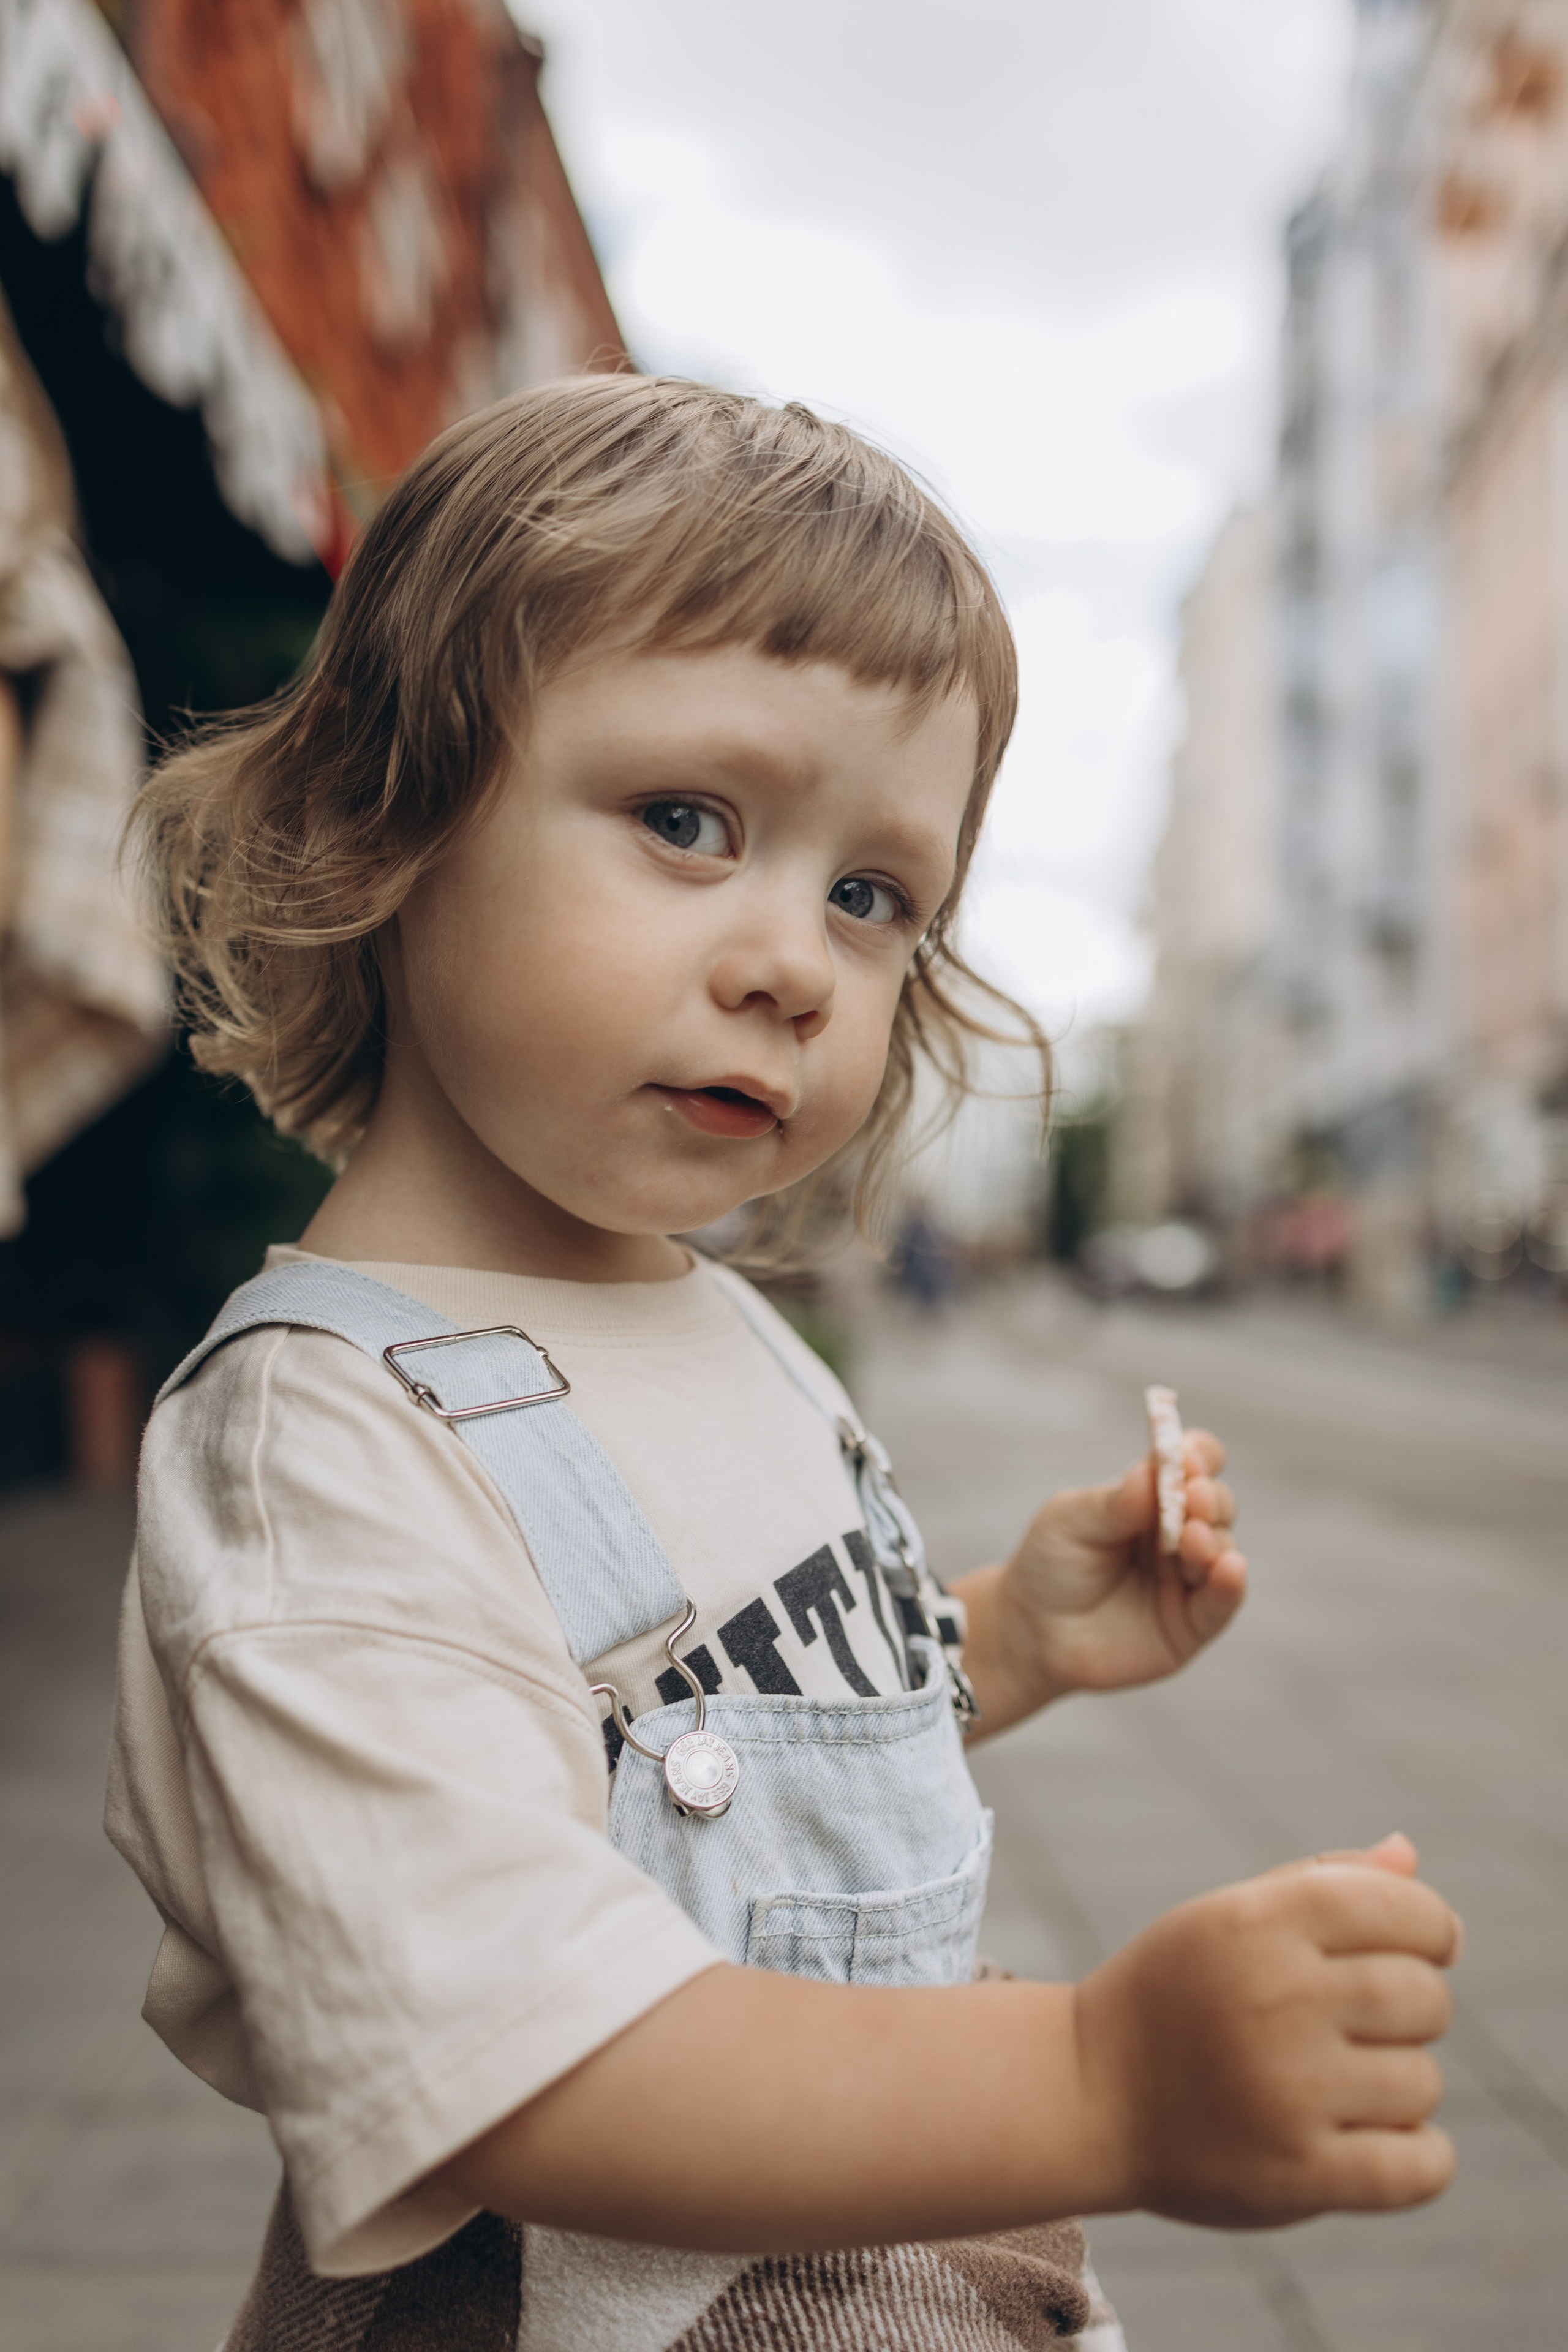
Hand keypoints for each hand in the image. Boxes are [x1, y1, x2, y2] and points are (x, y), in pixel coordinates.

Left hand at [956, 1429, 1246, 1727]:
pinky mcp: (1191, 1625)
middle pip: (1215, 1504)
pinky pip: (1222, 1603)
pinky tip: (1231, 1569)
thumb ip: (1114, 1503)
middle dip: (1208, 1498)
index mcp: (1152, 1497)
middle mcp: (1179, 1534)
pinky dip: (1231, 1585)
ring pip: (1221, 1550)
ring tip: (1192, 1537)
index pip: (1192, 1465)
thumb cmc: (1051, 1564)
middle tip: (1193, 1496)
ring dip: (1213, 1539)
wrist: (1032, 1631)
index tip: (1189, 1454)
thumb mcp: (1071, 1522)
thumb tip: (1151, 1470)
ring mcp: (1188, 1579)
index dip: (1198, 1455)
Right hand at [1075, 1833, 1459, 2226]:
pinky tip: (1377, 2140)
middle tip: (1363, 2022)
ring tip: (1342, 2082)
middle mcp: (1275, 1998)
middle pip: (1425, 1999)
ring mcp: (1286, 2091)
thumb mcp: (1230, 1916)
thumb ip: (1323, 1881)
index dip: (1432, 1928)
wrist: (1085, 2094)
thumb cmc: (1175, 1995)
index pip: (1408, 1909)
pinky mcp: (1297, 2175)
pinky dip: (1420, 2158)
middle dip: (1415, 2009)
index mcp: (1257, 1921)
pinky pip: (1421, 2168)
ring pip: (1424, 2084)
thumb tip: (1409, 1855)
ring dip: (1402, 2087)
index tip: (1415, 1947)